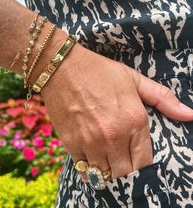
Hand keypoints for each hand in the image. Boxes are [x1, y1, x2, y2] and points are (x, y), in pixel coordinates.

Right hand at [41, 43, 192, 180]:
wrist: (63, 67)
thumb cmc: (100, 71)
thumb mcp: (134, 79)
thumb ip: (163, 98)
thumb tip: (189, 114)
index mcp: (133, 121)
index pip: (145, 163)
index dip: (142, 164)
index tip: (135, 156)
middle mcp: (113, 136)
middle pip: (125, 174)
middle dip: (126, 169)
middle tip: (121, 157)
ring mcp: (90, 142)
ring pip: (105, 175)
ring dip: (107, 169)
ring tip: (106, 156)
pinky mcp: (71, 143)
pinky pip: (84, 170)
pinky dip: (89, 167)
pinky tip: (91, 154)